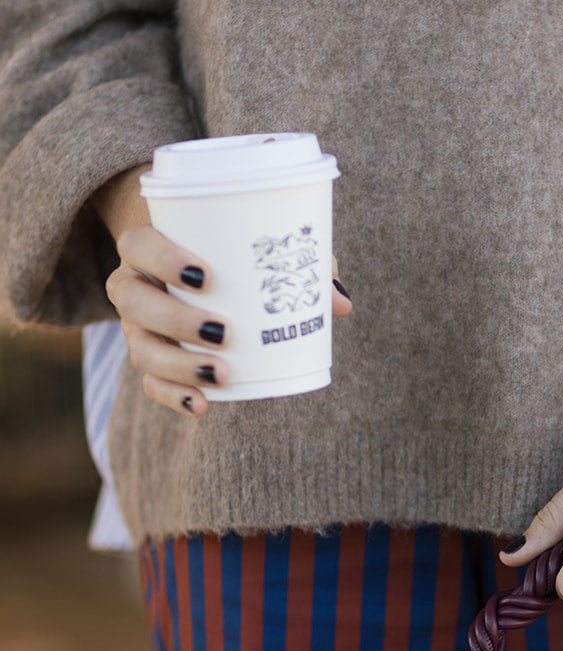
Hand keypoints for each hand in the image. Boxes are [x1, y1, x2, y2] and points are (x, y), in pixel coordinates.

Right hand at [94, 162, 352, 417]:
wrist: (198, 270)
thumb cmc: (234, 253)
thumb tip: (339, 303)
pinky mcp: (150, 359)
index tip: (207, 276)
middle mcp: (134, 285)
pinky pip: (151, 383)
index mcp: (150, 247)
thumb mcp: (263, 251)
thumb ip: (299, 267)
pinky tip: (201, 405)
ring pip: (141, 348)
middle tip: (224, 333)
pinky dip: (174, 397)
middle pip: (134, 301)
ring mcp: (138, 326)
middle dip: (176, 320)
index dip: (164, 259)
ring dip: (178, 364)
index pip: (138, 245)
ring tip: (222, 373)